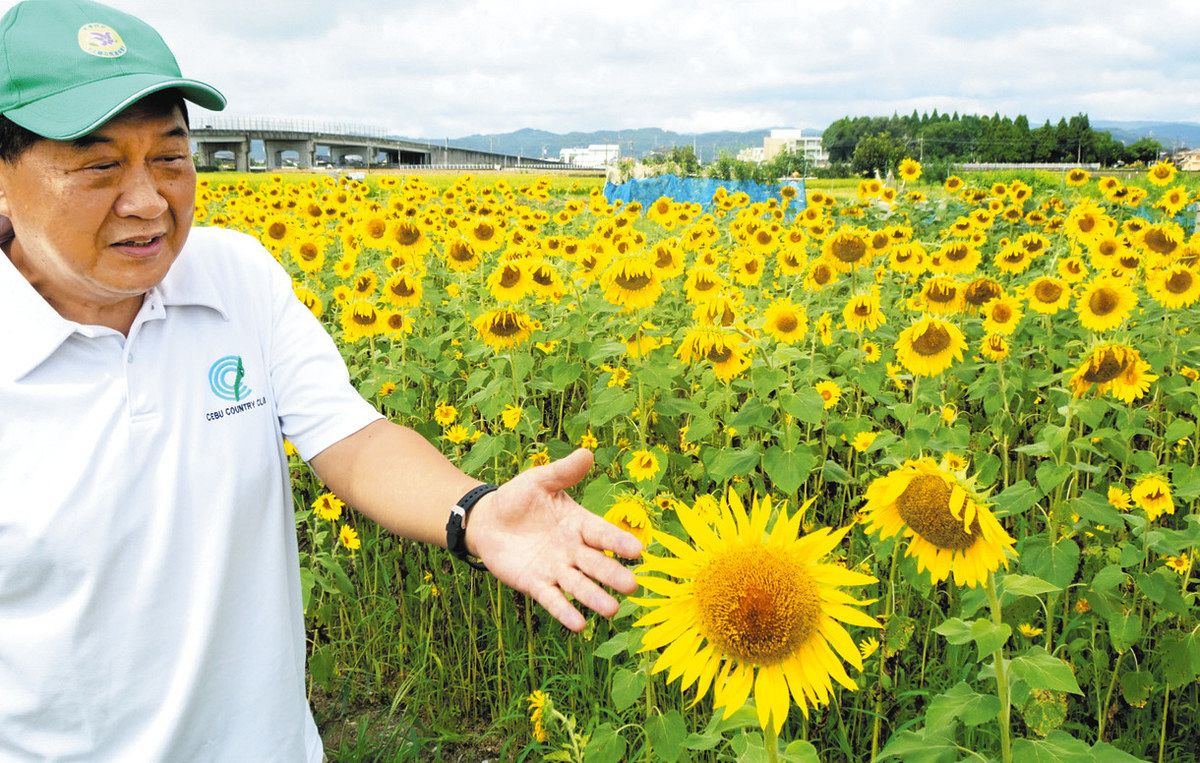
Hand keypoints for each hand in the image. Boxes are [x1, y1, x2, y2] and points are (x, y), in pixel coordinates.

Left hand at [466, 448, 642, 631]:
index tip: (638, 550)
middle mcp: (573, 549)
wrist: (487, 520)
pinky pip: (552, 599)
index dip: (619, 541)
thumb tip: (586, 452)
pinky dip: (564, 611)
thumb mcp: (539, 480)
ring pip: (579, 585)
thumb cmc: (518, 498)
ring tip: (611, 610)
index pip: (602, 533)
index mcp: (578, 523)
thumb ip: (563, 472)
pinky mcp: (535, 584)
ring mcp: (555, 569)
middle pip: (596, 563)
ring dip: (594, 598)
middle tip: (632, 587)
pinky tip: (579, 625)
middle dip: (613, 575)